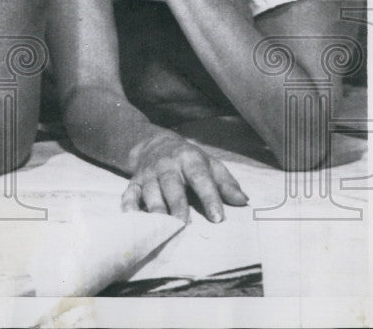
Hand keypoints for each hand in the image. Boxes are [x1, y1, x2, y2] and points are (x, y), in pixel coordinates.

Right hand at [122, 132, 247, 222]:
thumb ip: (226, 183)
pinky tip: (134, 219)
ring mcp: (148, 174)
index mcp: (189, 159)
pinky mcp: (134, 183)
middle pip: (171, 185)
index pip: (200, 177)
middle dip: (177, 204)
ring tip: (163, 228)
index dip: (209, 197)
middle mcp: (166, 165)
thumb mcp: (210, 165)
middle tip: (184, 224)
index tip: (218, 218)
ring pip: (150, 192)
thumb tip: (242, 202)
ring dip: (156, 209)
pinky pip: (129, 195)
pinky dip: (129, 207)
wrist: (154, 144)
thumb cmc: (189, 161)